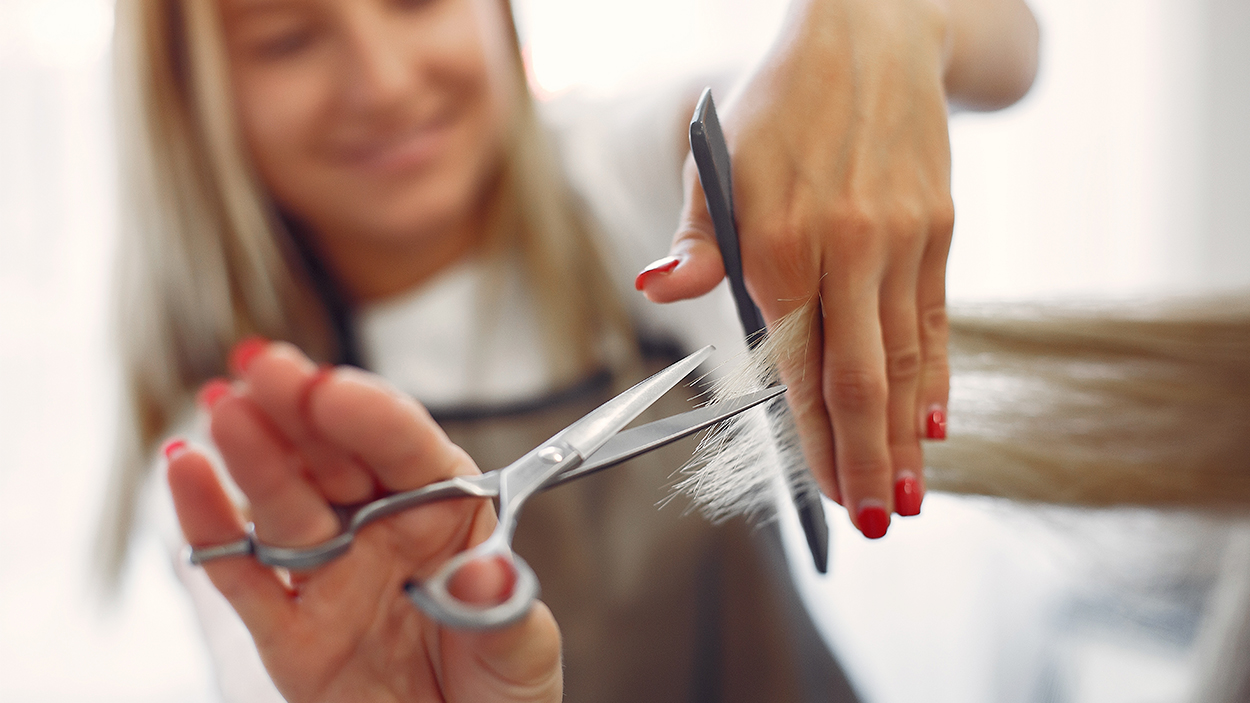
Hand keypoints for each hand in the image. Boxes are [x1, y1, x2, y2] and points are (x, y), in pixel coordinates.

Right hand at [167, 341, 561, 702]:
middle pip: (335, 456)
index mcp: (446, 512)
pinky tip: (187, 473)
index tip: (333, 389)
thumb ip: (501, 609)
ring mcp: (331, 575)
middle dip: (299, 407)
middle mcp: (382, 530)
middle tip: (262, 364)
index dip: (369, 415)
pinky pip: (244, 577)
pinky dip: (211, 528)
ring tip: (224, 407)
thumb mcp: (522, 650)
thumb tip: (487, 573)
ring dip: (253, 455)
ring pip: (284, 504)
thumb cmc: (500, 690)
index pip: (406, 448)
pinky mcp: (288, 631)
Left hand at [637, 0, 956, 537]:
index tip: (826, 495)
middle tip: (874, 520)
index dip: (815, 439)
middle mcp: (848, 248)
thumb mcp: (717, 160)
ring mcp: (903, 240)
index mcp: (779, 241)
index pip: (798, 366)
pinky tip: (939, 422)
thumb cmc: (779, 106)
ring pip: (906, 357)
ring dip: (908, 434)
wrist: (874, 36)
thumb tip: (661, 287)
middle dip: (867, 458)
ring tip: (910, 495)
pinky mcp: (939, 229)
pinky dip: (938, 375)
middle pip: (861, 377)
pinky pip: (938, 318)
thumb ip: (697, 239)